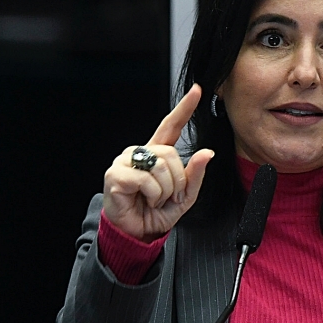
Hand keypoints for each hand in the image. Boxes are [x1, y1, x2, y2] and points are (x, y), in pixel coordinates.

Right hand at [102, 84, 214, 241]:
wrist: (138, 232)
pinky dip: (153, 195)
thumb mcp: (186, 195)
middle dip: (177, 181)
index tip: (197, 90)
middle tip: (167, 196)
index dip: (184, 108)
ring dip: (166, 190)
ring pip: (160, 166)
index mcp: (158, 154)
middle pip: (171, 154)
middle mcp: (140, 152)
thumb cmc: (158, 211)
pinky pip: (147, 180)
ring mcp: (126, 161)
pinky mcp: (116, 174)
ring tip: (154, 199)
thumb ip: (195, 174)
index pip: (171, 125)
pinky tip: (143, 200)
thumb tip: (206, 153)